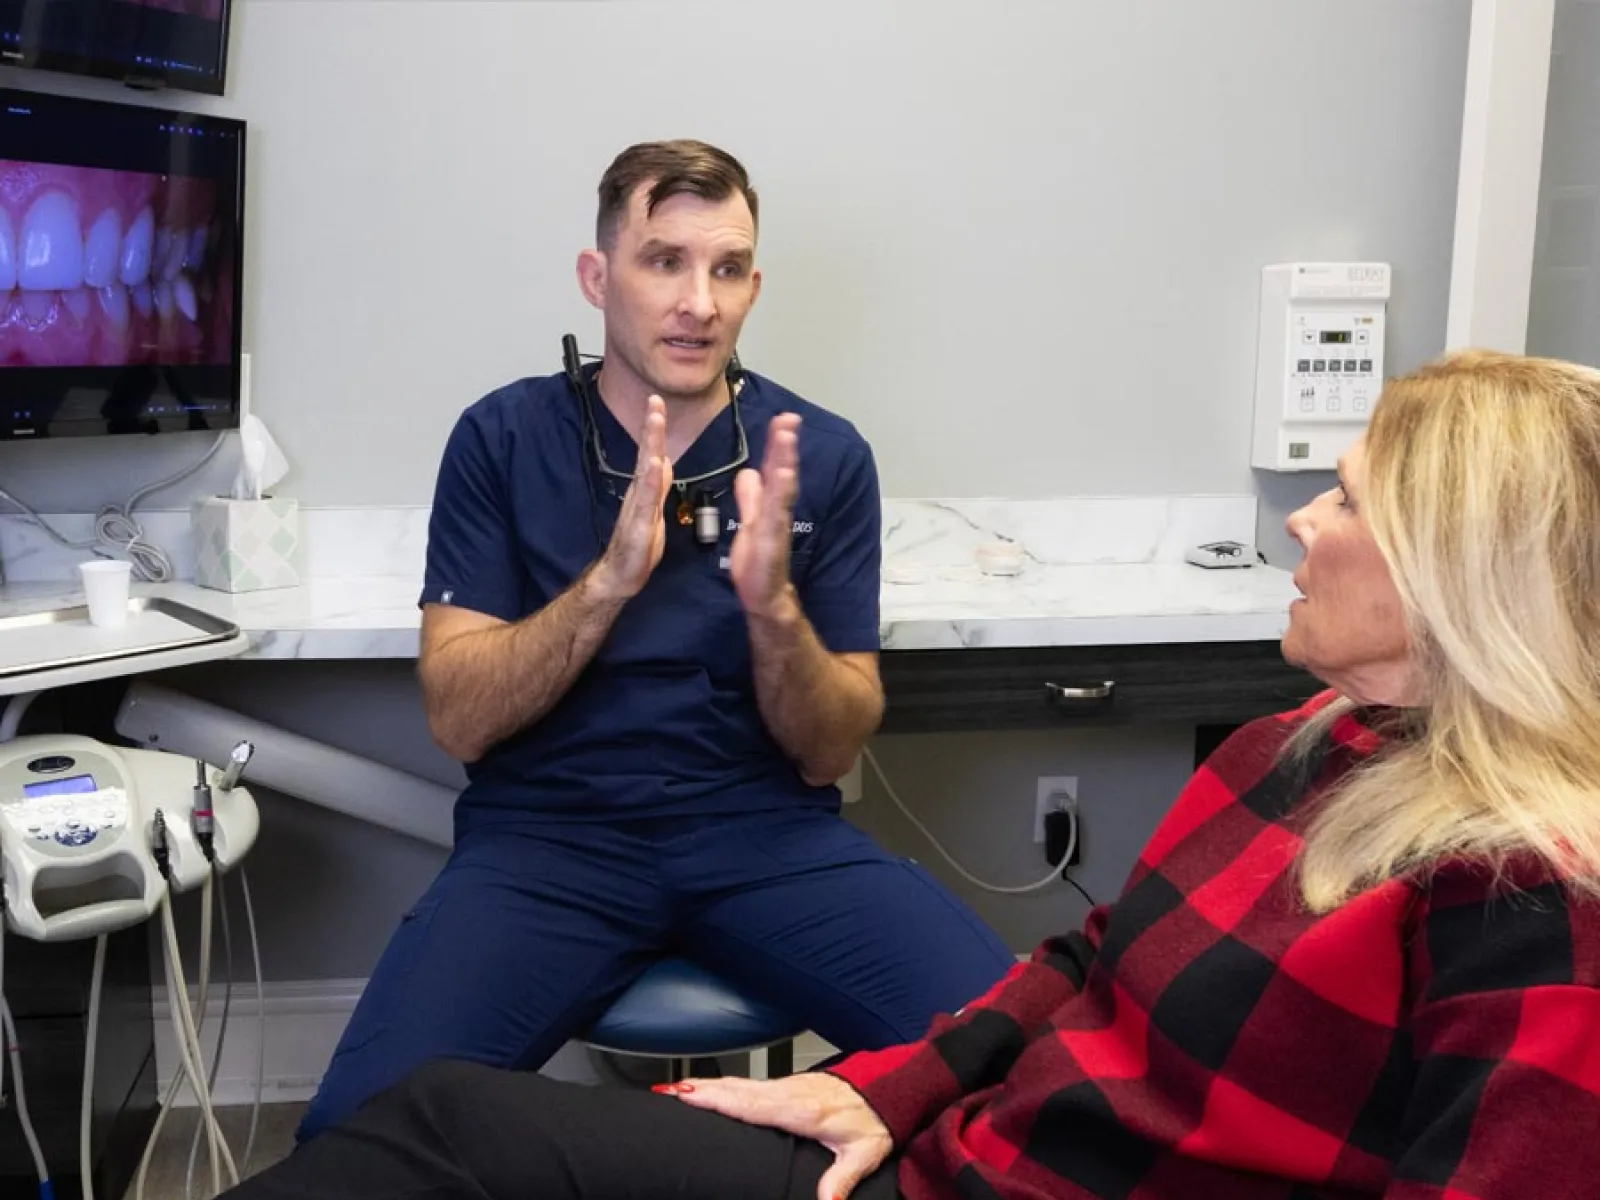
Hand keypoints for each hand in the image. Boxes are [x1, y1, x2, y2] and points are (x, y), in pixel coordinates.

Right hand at [592, 397, 672, 601]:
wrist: (620, 575)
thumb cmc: (637, 547)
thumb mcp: (653, 509)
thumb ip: (657, 485)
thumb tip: (662, 459)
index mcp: (645, 489)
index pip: (651, 452)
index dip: (654, 428)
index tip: (657, 402)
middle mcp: (639, 492)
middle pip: (646, 453)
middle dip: (651, 425)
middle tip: (654, 399)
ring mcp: (638, 506)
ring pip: (645, 469)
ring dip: (650, 442)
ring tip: (654, 418)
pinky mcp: (638, 523)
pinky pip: (646, 498)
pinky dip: (650, 478)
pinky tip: (654, 461)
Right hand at [659, 1073, 891, 1199]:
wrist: (891, 1090)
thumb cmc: (875, 1121)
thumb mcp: (863, 1154)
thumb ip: (841, 1179)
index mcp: (802, 1110)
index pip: (752, 1104)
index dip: (719, 1099)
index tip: (689, 1095)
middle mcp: (790, 1093)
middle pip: (738, 1090)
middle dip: (703, 1090)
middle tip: (668, 1092)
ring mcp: (789, 1086)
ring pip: (742, 1084)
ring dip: (710, 1085)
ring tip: (679, 1089)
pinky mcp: (790, 1086)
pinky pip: (751, 1084)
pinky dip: (727, 1085)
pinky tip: (713, 1089)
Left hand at [730, 413, 801, 621]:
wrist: (764, 597)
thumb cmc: (757, 563)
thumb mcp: (750, 522)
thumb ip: (751, 498)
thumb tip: (749, 473)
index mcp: (770, 506)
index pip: (774, 469)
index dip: (778, 445)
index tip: (783, 419)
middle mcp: (778, 512)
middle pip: (783, 473)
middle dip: (785, 445)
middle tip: (790, 418)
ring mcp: (777, 525)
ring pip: (783, 489)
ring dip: (785, 461)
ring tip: (786, 436)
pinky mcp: (772, 541)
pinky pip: (776, 514)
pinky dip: (779, 494)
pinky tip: (781, 474)